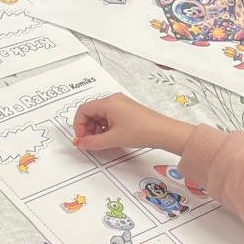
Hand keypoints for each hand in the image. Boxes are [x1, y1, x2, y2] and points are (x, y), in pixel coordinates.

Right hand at [73, 92, 193, 155]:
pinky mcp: (127, 110)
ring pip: (100, 115)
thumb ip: (93, 142)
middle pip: (91, 112)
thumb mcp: (113, 139)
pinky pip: (110, 116)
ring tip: (102, 141)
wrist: (165, 132)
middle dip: (87, 127)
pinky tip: (111, 137)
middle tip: (90, 142)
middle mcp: (113, 100)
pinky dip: (106, 127)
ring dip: (96, 128)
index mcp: (108, 102)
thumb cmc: (142, 131)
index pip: (83, 110)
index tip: (82, 139)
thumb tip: (81, 143)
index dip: (79, 125)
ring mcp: (121, 104)